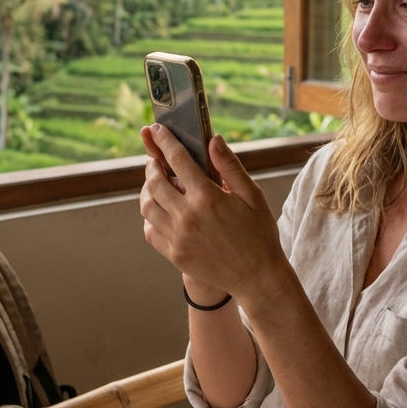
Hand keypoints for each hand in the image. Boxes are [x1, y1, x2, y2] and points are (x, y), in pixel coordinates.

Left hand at [139, 124, 290, 305]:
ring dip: (147, 190)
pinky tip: (160, 210)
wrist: (257, 277)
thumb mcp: (252, 195)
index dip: (165, 142)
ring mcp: (178, 238)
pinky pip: (150, 230)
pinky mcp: (174, 255)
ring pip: (147, 206)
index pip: (178, 160)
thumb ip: (229, 166)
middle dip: (152, 165)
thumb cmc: (259, 234)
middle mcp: (188, 217)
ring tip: (155, 183)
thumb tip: (213, 140)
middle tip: (155, 159)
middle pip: (155, 182)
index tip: (157, 130)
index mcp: (208, 198)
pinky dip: (150, 216)